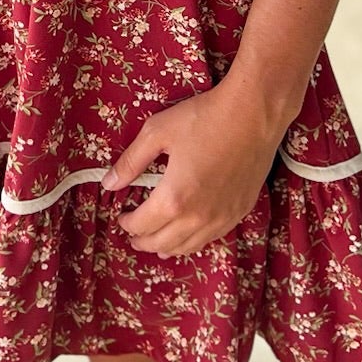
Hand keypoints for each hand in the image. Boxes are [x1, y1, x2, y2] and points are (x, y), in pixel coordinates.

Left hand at [100, 80, 297, 257]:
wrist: (252, 114)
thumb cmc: (203, 118)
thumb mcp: (157, 132)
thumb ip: (131, 161)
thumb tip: (108, 183)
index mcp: (174, 198)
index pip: (141, 224)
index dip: (127, 223)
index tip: (121, 215)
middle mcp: (197, 217)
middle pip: (162, 243)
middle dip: (143, 240)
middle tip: (133, 233)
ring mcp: (221, 218)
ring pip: (188, 247)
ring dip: (167, 247)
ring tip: (156, 242)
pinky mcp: (239, 212)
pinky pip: (211, 238)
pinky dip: (193, 241)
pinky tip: (188, 235)